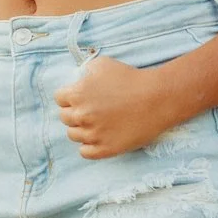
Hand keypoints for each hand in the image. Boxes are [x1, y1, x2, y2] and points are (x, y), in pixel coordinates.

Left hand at [54, 54, 178, 159]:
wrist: (157, 98)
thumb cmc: (132, 78)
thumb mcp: (103, 64)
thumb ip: (85, 71)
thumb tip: (79, 79)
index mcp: (77, 95)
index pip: (59, 99)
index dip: (70, 97)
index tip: (82, 97)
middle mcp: (81, 116)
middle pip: (65, 118)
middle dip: (75, 113)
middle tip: (92, 110)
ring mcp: (93, 135)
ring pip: (74, 136)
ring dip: (82, 129)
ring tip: (98, 123)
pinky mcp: (105, 149)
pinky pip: (85, 152)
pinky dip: (89, 146)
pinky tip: (100, 137)